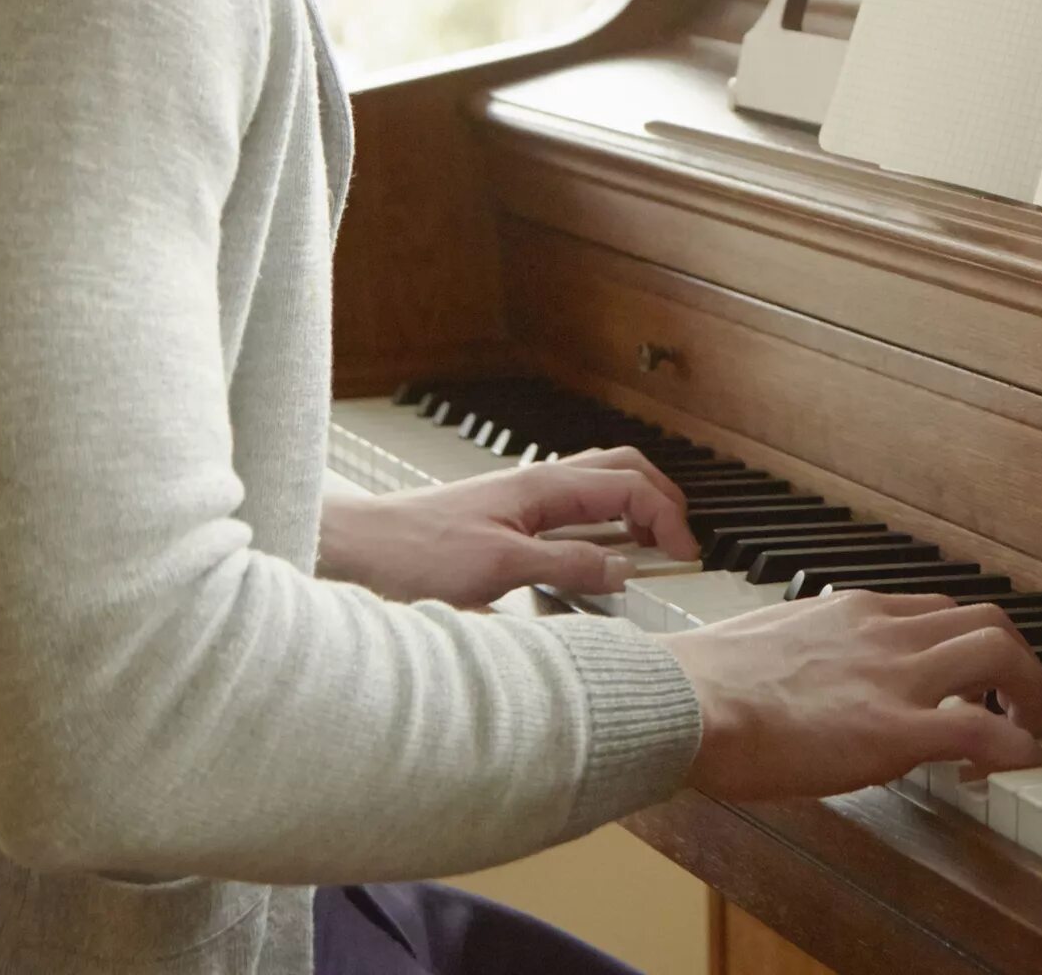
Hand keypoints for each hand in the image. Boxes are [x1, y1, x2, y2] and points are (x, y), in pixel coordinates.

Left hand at [318, 447, 697, 606]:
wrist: (357, 552)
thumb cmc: (413, 553)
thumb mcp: (500, 569)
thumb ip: (567, 566)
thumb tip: (623, 570)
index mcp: (544, 487)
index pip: (630, 486)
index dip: (667, 517)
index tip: (684, 554)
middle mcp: (538, 485)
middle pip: (623, 471)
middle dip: (661, 501)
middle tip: (680, 543)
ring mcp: (523, 499)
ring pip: (599, 487)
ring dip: (634, 511)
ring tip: (649, 550)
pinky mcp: (509, 520)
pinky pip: (573, 512)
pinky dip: (602, 528)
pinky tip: (596, 559)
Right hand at [662, 591, 1041, 798]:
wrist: (684, 701)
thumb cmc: (705, 684)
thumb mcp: (773, 644)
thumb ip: (813, 652)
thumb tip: (814, 680)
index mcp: (854, 610)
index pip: (938, 611)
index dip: (966, 646)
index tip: (969, 682)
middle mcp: (885, 631)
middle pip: (988, 620)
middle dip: (1017, 662)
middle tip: (1017, 704)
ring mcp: (894, 677)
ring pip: (999, 653)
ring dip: (1029, 693)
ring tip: (1025, 733)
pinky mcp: (895, 729)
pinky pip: (983, 729)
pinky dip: (1018, 746)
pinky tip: (1023, 766)